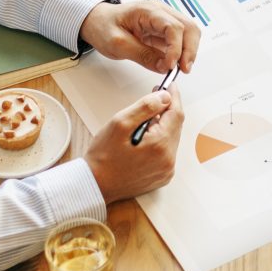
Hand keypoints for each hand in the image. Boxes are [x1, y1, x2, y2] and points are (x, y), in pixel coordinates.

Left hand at [80, 0, 201, 73]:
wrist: (96, 21)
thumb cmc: (103, 26)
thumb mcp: (117, 44)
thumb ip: (142, 55)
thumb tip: (163, 67)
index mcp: (148, 11)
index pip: (174, 27)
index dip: (176, 48)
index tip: (170, 65)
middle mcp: (160, 12)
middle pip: (188, 28)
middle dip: (189, 50)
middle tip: (183, 70)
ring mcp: (163, 20)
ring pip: (188, 33)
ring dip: (188, 51)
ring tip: (180, 68)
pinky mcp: (163, 30)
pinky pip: (180, 40)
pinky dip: (181, 52)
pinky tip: (173, 63)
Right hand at [83, 87, 183, 201]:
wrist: (95, 185)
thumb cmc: (103, 156)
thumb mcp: (120, 123)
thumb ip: (145, 107)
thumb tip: (165, 97)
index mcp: (159, 145)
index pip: (176, 113)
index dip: (173, 97)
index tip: (170, 85)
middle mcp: (168, 160)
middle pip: (176, 126)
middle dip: (167, 110)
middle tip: (154, 98)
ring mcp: (166, 170)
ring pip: (172, 138)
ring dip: (163, 126)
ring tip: (144, 122)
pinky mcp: (162, 176)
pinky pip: (167, 152)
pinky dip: (160, 141)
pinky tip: (145, 139)